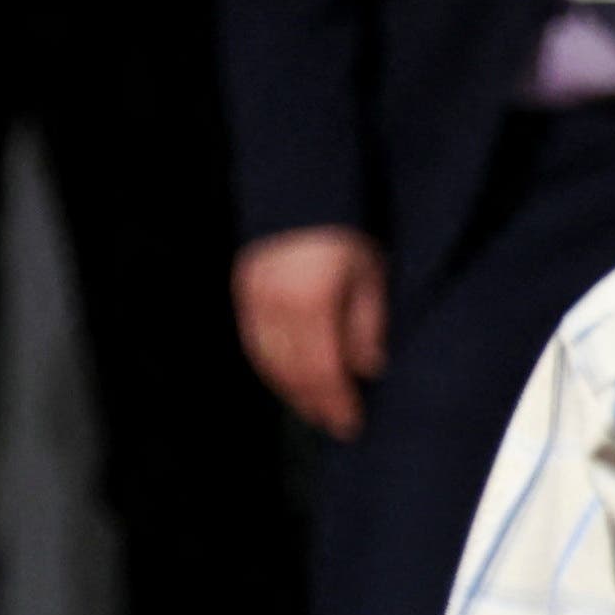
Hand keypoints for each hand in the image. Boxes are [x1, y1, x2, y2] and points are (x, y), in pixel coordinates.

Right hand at [236, 227, 388, 440]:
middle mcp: (274, 306)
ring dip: (291, 391)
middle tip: (335, 425)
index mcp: (311, 302)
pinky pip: (255, 343)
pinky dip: (273, 368)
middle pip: (292, 372)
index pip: (322, 370)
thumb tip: (369, 369)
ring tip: (315, 409)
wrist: (302, 189)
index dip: (336, 402)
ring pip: (268, 362)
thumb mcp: (372, 273)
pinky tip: (290, 378)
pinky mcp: (242, 292)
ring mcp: (252, 299)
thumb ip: (368, 323)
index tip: (351, 425)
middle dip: (314, 403)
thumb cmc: (348, 229)